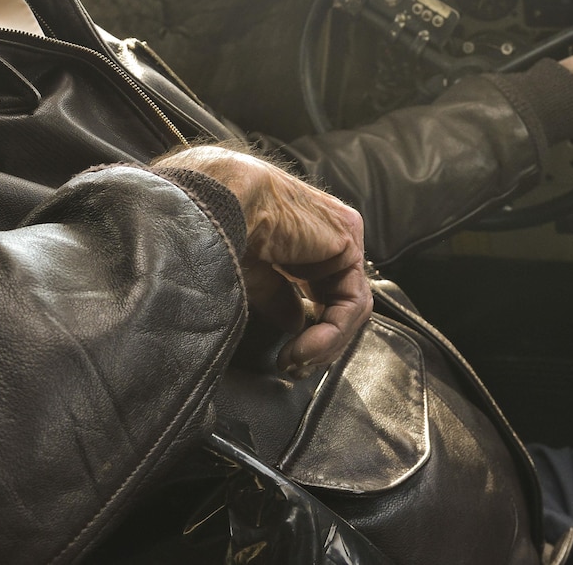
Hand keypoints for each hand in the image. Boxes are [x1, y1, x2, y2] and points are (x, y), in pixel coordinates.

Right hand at [153, 146, 370, 374]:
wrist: (220, 203)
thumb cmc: (221, 230)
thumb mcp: (252, 276)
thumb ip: (278, 298)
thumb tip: (296, 324)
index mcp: (300, 239)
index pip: (322, 295)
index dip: (309, 334)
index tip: (285, 361)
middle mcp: (324, 237)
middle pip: (340, 304)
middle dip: (321, 344)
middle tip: (294, 369)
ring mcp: (339, 236)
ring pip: (349, 307)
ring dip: (325, 344)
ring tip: (294, 362)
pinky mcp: (347, 240)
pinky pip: (352, 300)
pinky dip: (331, 333)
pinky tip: (303, 349)